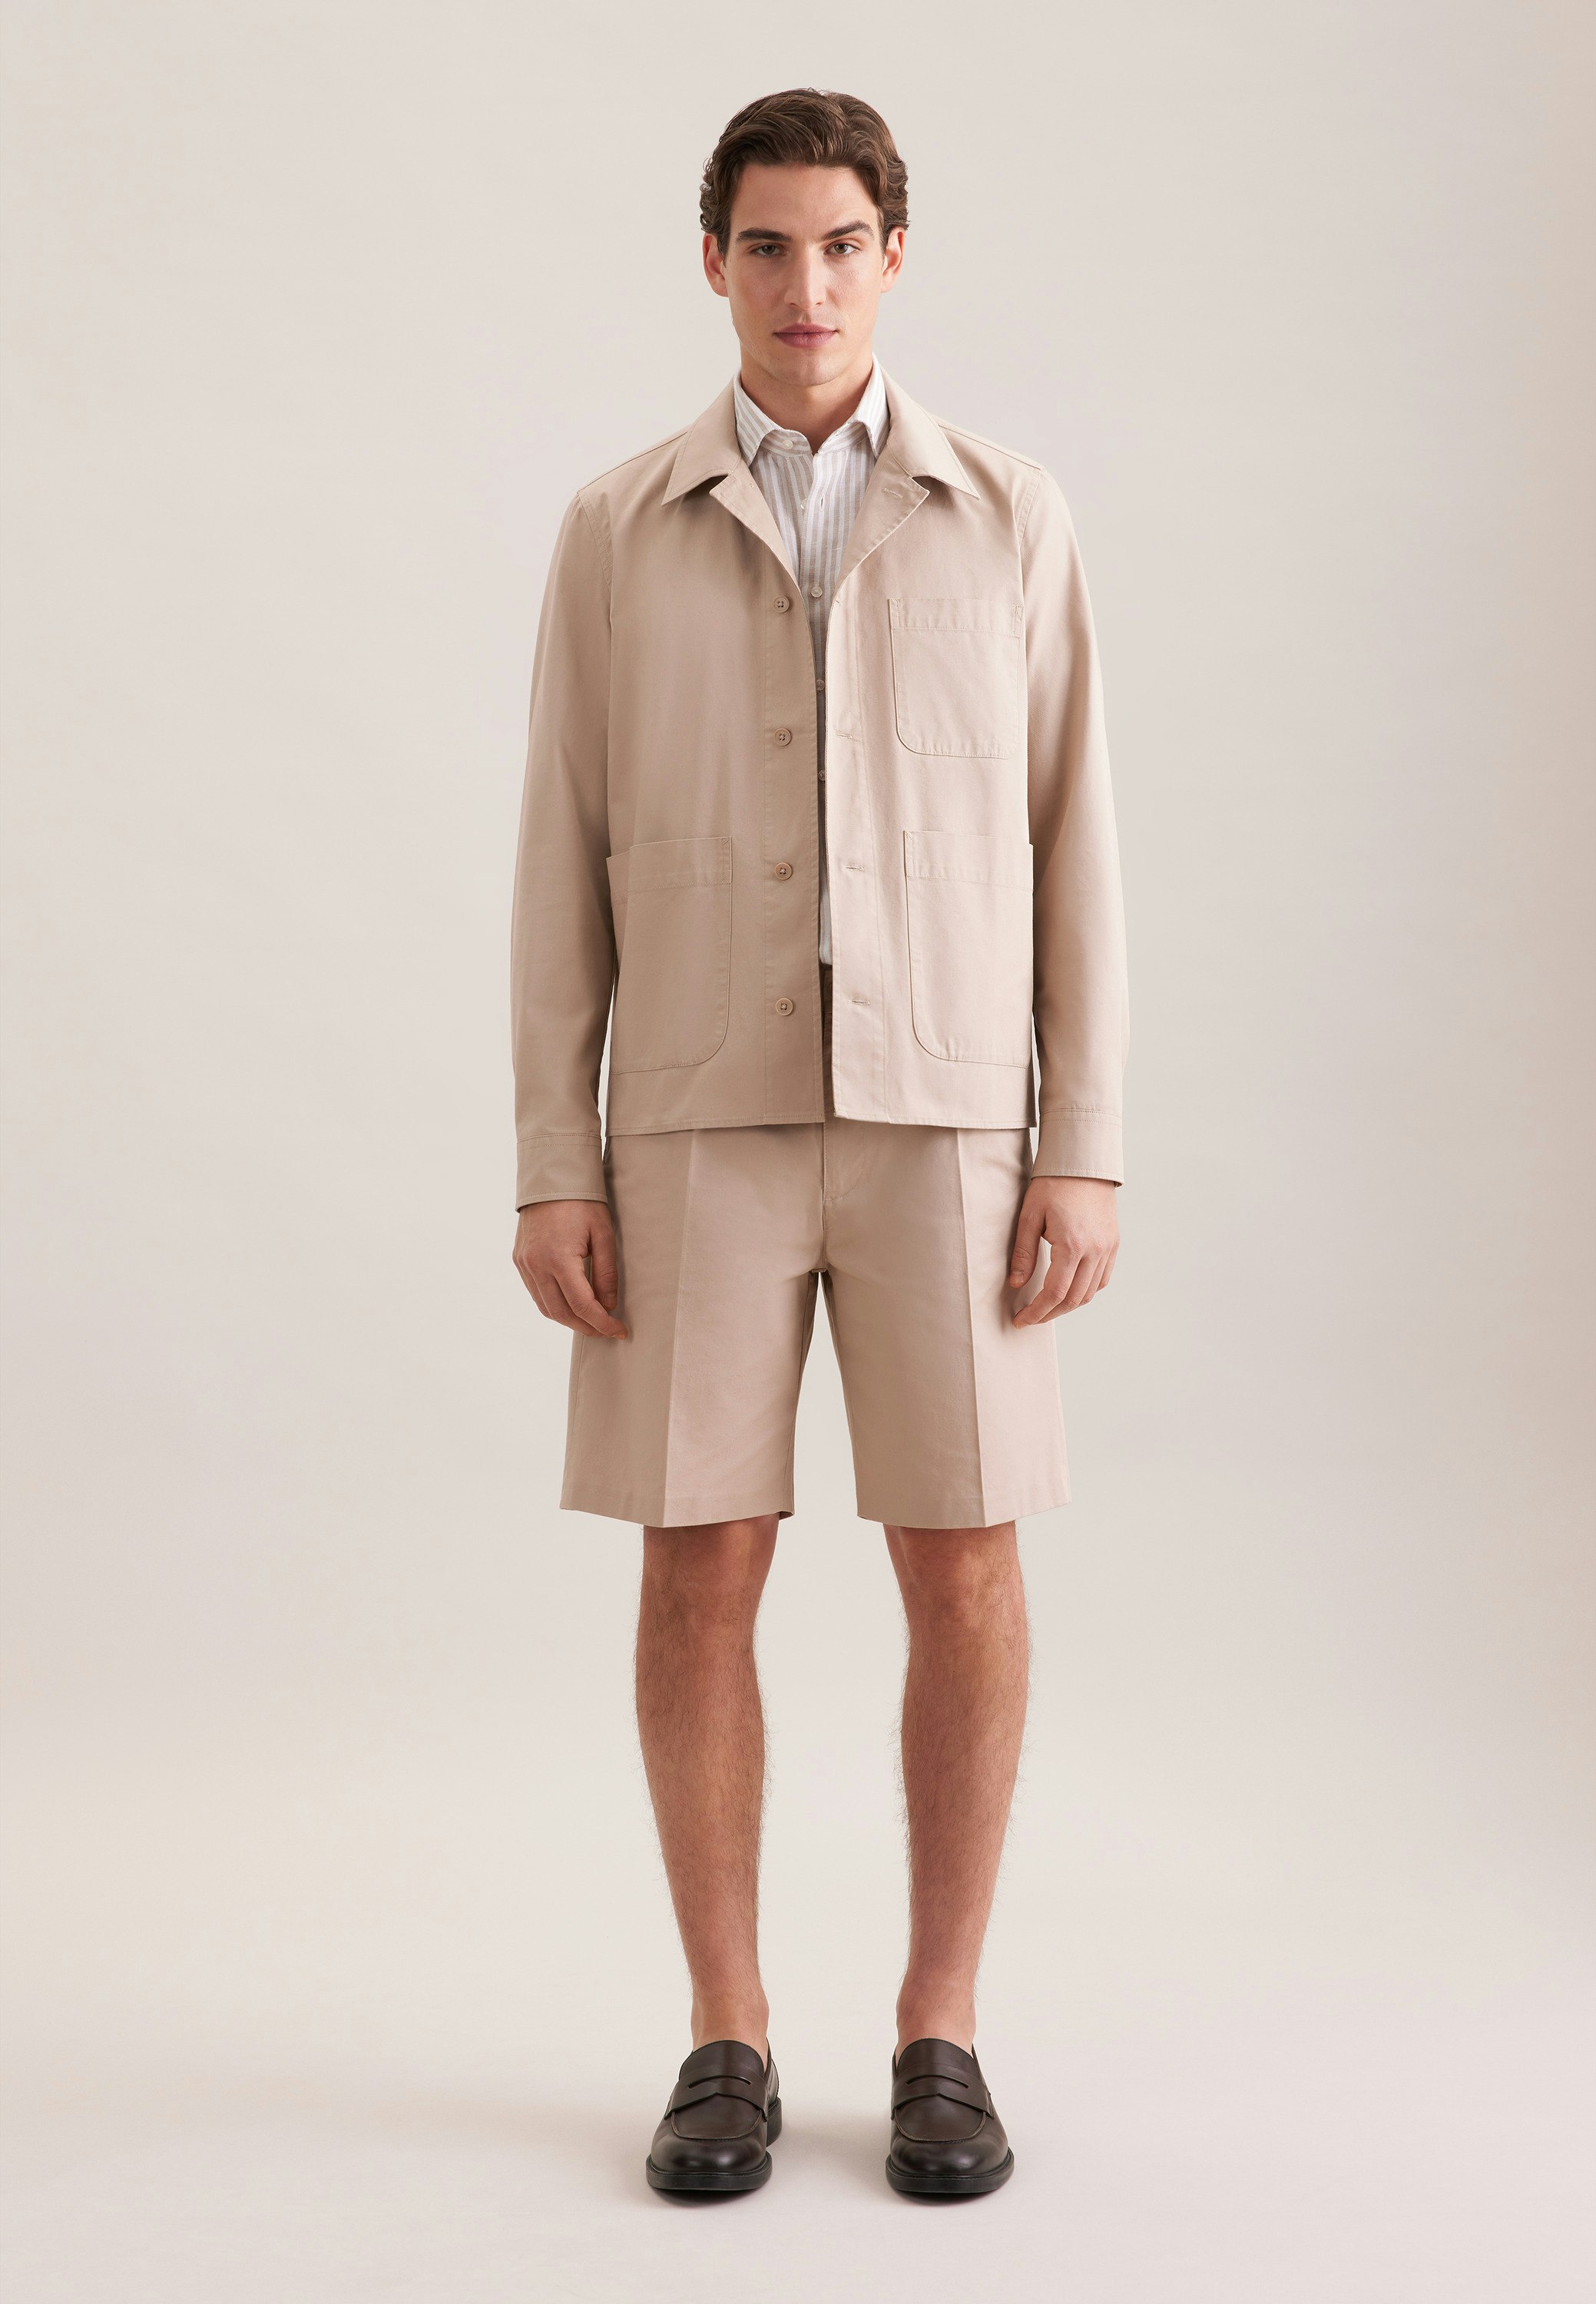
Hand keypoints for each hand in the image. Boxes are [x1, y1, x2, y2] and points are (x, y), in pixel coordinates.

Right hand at [513, 1199, 626, 1338]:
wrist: (550, 1178)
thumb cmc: (582, 1203)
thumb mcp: (604, 1235)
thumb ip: (606, 1273)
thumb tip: (608, 1306)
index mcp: (559, 1259)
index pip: (582, 1306)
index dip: (602, 1324)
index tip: (619, 1331)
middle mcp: (536, 1265)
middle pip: (561, 1313)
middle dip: (586, 1326)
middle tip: (606, 1330)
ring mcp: (524, 1264)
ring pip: (546, 1308)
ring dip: (569, 1319)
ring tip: (591, 1320)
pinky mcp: (519, 1260)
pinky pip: (536, 1293)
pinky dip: (554, 1304)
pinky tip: (571, 1303)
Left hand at [1009, 1176, 1118, 1325]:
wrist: (1084, 1163)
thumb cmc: (1053, 1184)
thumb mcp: (1030, 1215)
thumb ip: (1024, 1252)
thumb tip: (1017, 1284)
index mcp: (1072, 1244)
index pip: (1055, 1293)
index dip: (1037, 1312)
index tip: (1020, 1320)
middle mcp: (1095, 1250)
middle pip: (1074, 1299)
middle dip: (1050, 1313)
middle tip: (1030, 1318)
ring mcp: (1108, 1248)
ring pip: (1090, 1293)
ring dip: (1067, 1305)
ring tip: (1046, 1307)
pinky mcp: (1113, 1244)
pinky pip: (1102, 1279)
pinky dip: (1085, 1291)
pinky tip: (1068, 1290)